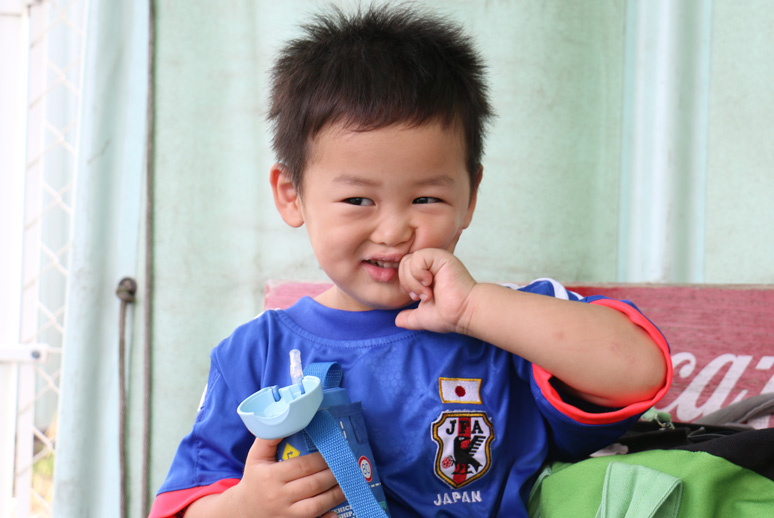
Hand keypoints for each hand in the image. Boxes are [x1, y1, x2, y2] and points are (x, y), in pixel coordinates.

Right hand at [187, 437, 343, 517]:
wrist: (242, 511)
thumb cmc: (254, 479)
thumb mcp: (256, 456)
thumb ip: (269, 436)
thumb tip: (288, 417)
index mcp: (271, 477)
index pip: (302, 466)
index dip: (321, 459)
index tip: (334, 452)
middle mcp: (279, 497)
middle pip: (313, 484)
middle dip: (333, 474)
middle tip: (347, 464)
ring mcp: (286, 515)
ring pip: (317, 505)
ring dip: (336, 493)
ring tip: (348, 482)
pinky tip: (338, 510)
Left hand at [395, 248, 476, 333]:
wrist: (463, 313)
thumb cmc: (449, 314)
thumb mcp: (423, 316)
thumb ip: (409, 317)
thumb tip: (397, 321)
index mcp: (427, 273)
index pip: (403, 269)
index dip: (405, 284)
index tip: (418, 298)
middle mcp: (431, 264)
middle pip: (403, 263)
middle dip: (407, 283)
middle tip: (423, 296)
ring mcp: (436, 259)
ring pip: (408, 261)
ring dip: (413, 282)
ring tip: (428, 292)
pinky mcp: (440, 256)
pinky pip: (417, 258)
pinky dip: (418, 273)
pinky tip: (430, 283)